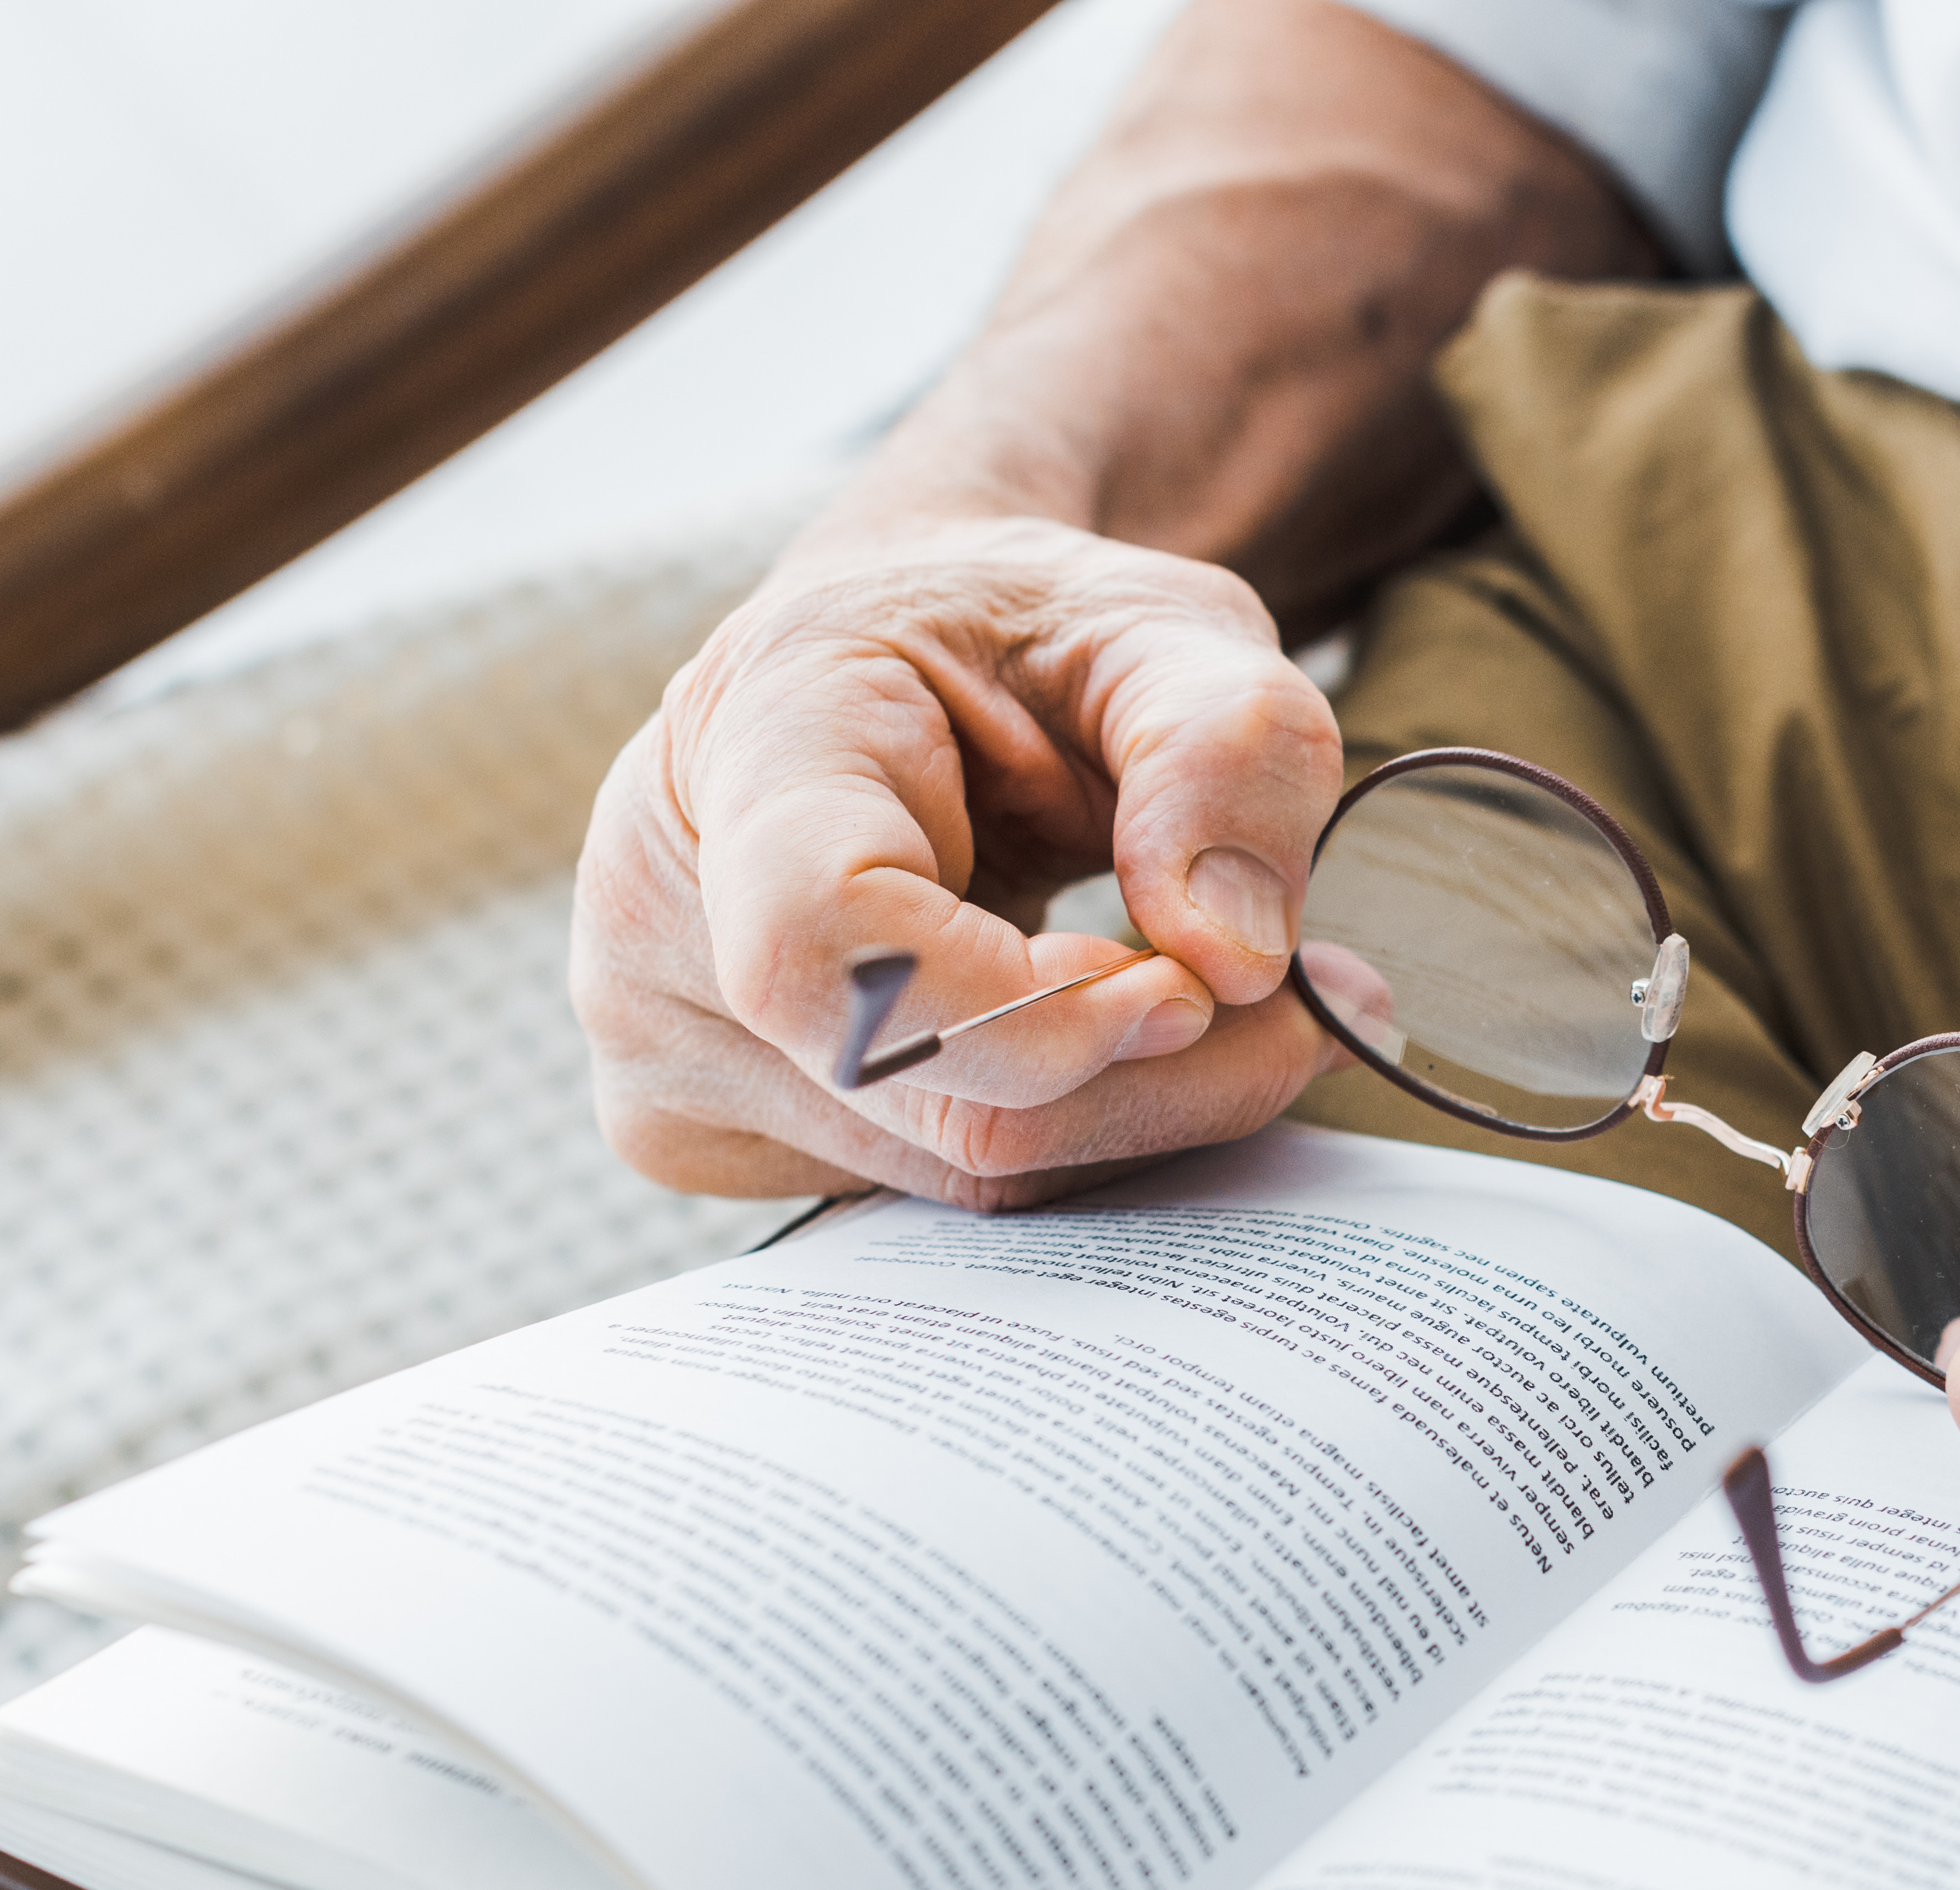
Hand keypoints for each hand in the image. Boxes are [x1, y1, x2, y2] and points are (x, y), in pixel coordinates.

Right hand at [572, 516, 1358, 1208]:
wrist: (908, 656)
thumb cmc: (1026, 631)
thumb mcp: (1168, 628)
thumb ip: (1229, 754)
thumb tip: (1238, 960)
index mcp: (740, 750)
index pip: (832, 950)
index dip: (1029, 1012)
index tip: (1192, 987)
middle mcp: (656, 918)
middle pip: (929, 1100)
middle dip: (1148, 1077)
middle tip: (1303, 1006)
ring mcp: (668, 1048)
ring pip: (953, 1174)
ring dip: (1128, 1111)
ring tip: (1213, 997)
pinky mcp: (727, 1134)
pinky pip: (937, 1191)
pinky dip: (1069, 1134)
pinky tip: (1111, 1039)